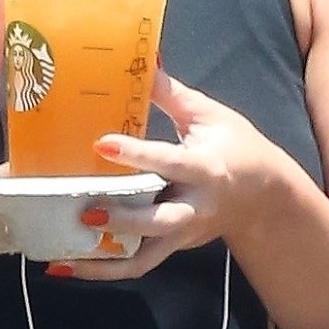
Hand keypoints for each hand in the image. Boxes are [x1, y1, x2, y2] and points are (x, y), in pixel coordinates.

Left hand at [83, 69, 309, 280]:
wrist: (265, 198)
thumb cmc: (236, 148)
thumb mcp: (208, 115)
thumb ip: (170, 93)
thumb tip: (144, 57)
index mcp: (205, 168)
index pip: (168, 161)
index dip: (135, 155)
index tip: (101, 145)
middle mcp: (194, 207)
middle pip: (158, 221)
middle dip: (123, 220)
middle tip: (84, 212)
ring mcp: (183, 233)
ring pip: (144, 256)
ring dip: (104, 261)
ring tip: (63, 258)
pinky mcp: (174, 248)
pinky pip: (138, 265)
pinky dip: (105, 270)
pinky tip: (70, 267)